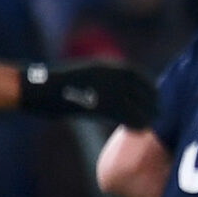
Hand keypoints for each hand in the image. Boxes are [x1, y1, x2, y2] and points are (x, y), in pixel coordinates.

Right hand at [21, 61, 157, 127]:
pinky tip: (138, 130)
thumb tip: (119, 90)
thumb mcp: (86, 74)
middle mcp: (112, 75)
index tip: (156, 98)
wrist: (38, 88)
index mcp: (108, 66)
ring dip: (147, 115)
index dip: (150, 88)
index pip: (139, 76)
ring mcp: (108, 90)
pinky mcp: (102, 106)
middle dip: (152, 103)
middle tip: (158, 113)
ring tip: (150, 123)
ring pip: (139, 105)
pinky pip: (127, 116)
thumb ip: (105, 79)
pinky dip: (136, 124)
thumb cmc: (58, 84)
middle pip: (143, 91)